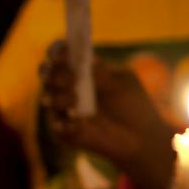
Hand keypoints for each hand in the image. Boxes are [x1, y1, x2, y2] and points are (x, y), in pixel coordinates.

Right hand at [41, 42, 176, 188]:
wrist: (141, 137)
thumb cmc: (132, 105)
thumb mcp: (122, 85)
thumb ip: (103, 73)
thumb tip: (87, 58)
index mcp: (81, 70)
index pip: (60, 54)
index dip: (57, 50)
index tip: (64, 52)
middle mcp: (67, 87)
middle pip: (47, 73)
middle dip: (54, 72)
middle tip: (72, 78)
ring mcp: (64, 110)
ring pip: (48, 98)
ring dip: (60, 97)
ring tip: (76, 101)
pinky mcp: (66, 132)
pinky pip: (57, 126)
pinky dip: (65, 124)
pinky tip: (77, 123)